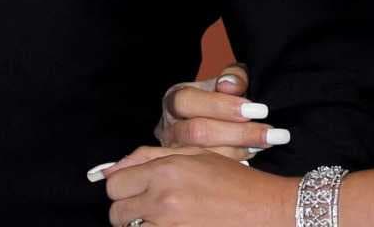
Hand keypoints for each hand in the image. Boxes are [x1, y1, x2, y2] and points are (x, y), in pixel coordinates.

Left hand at [103, 146, 296, 225]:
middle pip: (117, 211)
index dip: (123, 187)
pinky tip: (171, 226)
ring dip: (140, 225)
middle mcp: (163, 199)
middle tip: (148, 208)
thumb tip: (109, 170)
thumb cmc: (233, 180)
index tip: (134, 191)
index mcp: (165, 170)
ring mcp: (169, 225)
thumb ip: (148, 156)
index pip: (115, 183)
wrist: (264, 209)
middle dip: (128, 210)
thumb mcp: (194, 154)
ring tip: (162, 219)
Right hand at [155, 64, 286, 161]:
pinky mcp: (186, 172)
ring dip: (240, 151)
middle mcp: (169, 127)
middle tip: (272, 133)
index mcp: (174, 99)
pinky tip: (254, 161)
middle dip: (238, 133)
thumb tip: (230, 86)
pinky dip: (234, 167)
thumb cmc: (224, 98)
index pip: (188, 101)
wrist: (215, 119)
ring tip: (267, 144)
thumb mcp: (229, 81)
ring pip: (202, 156)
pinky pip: (208, 174)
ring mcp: (174, 153)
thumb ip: (233, 77)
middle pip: (196, 132)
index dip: (222, 106)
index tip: (259, 110)